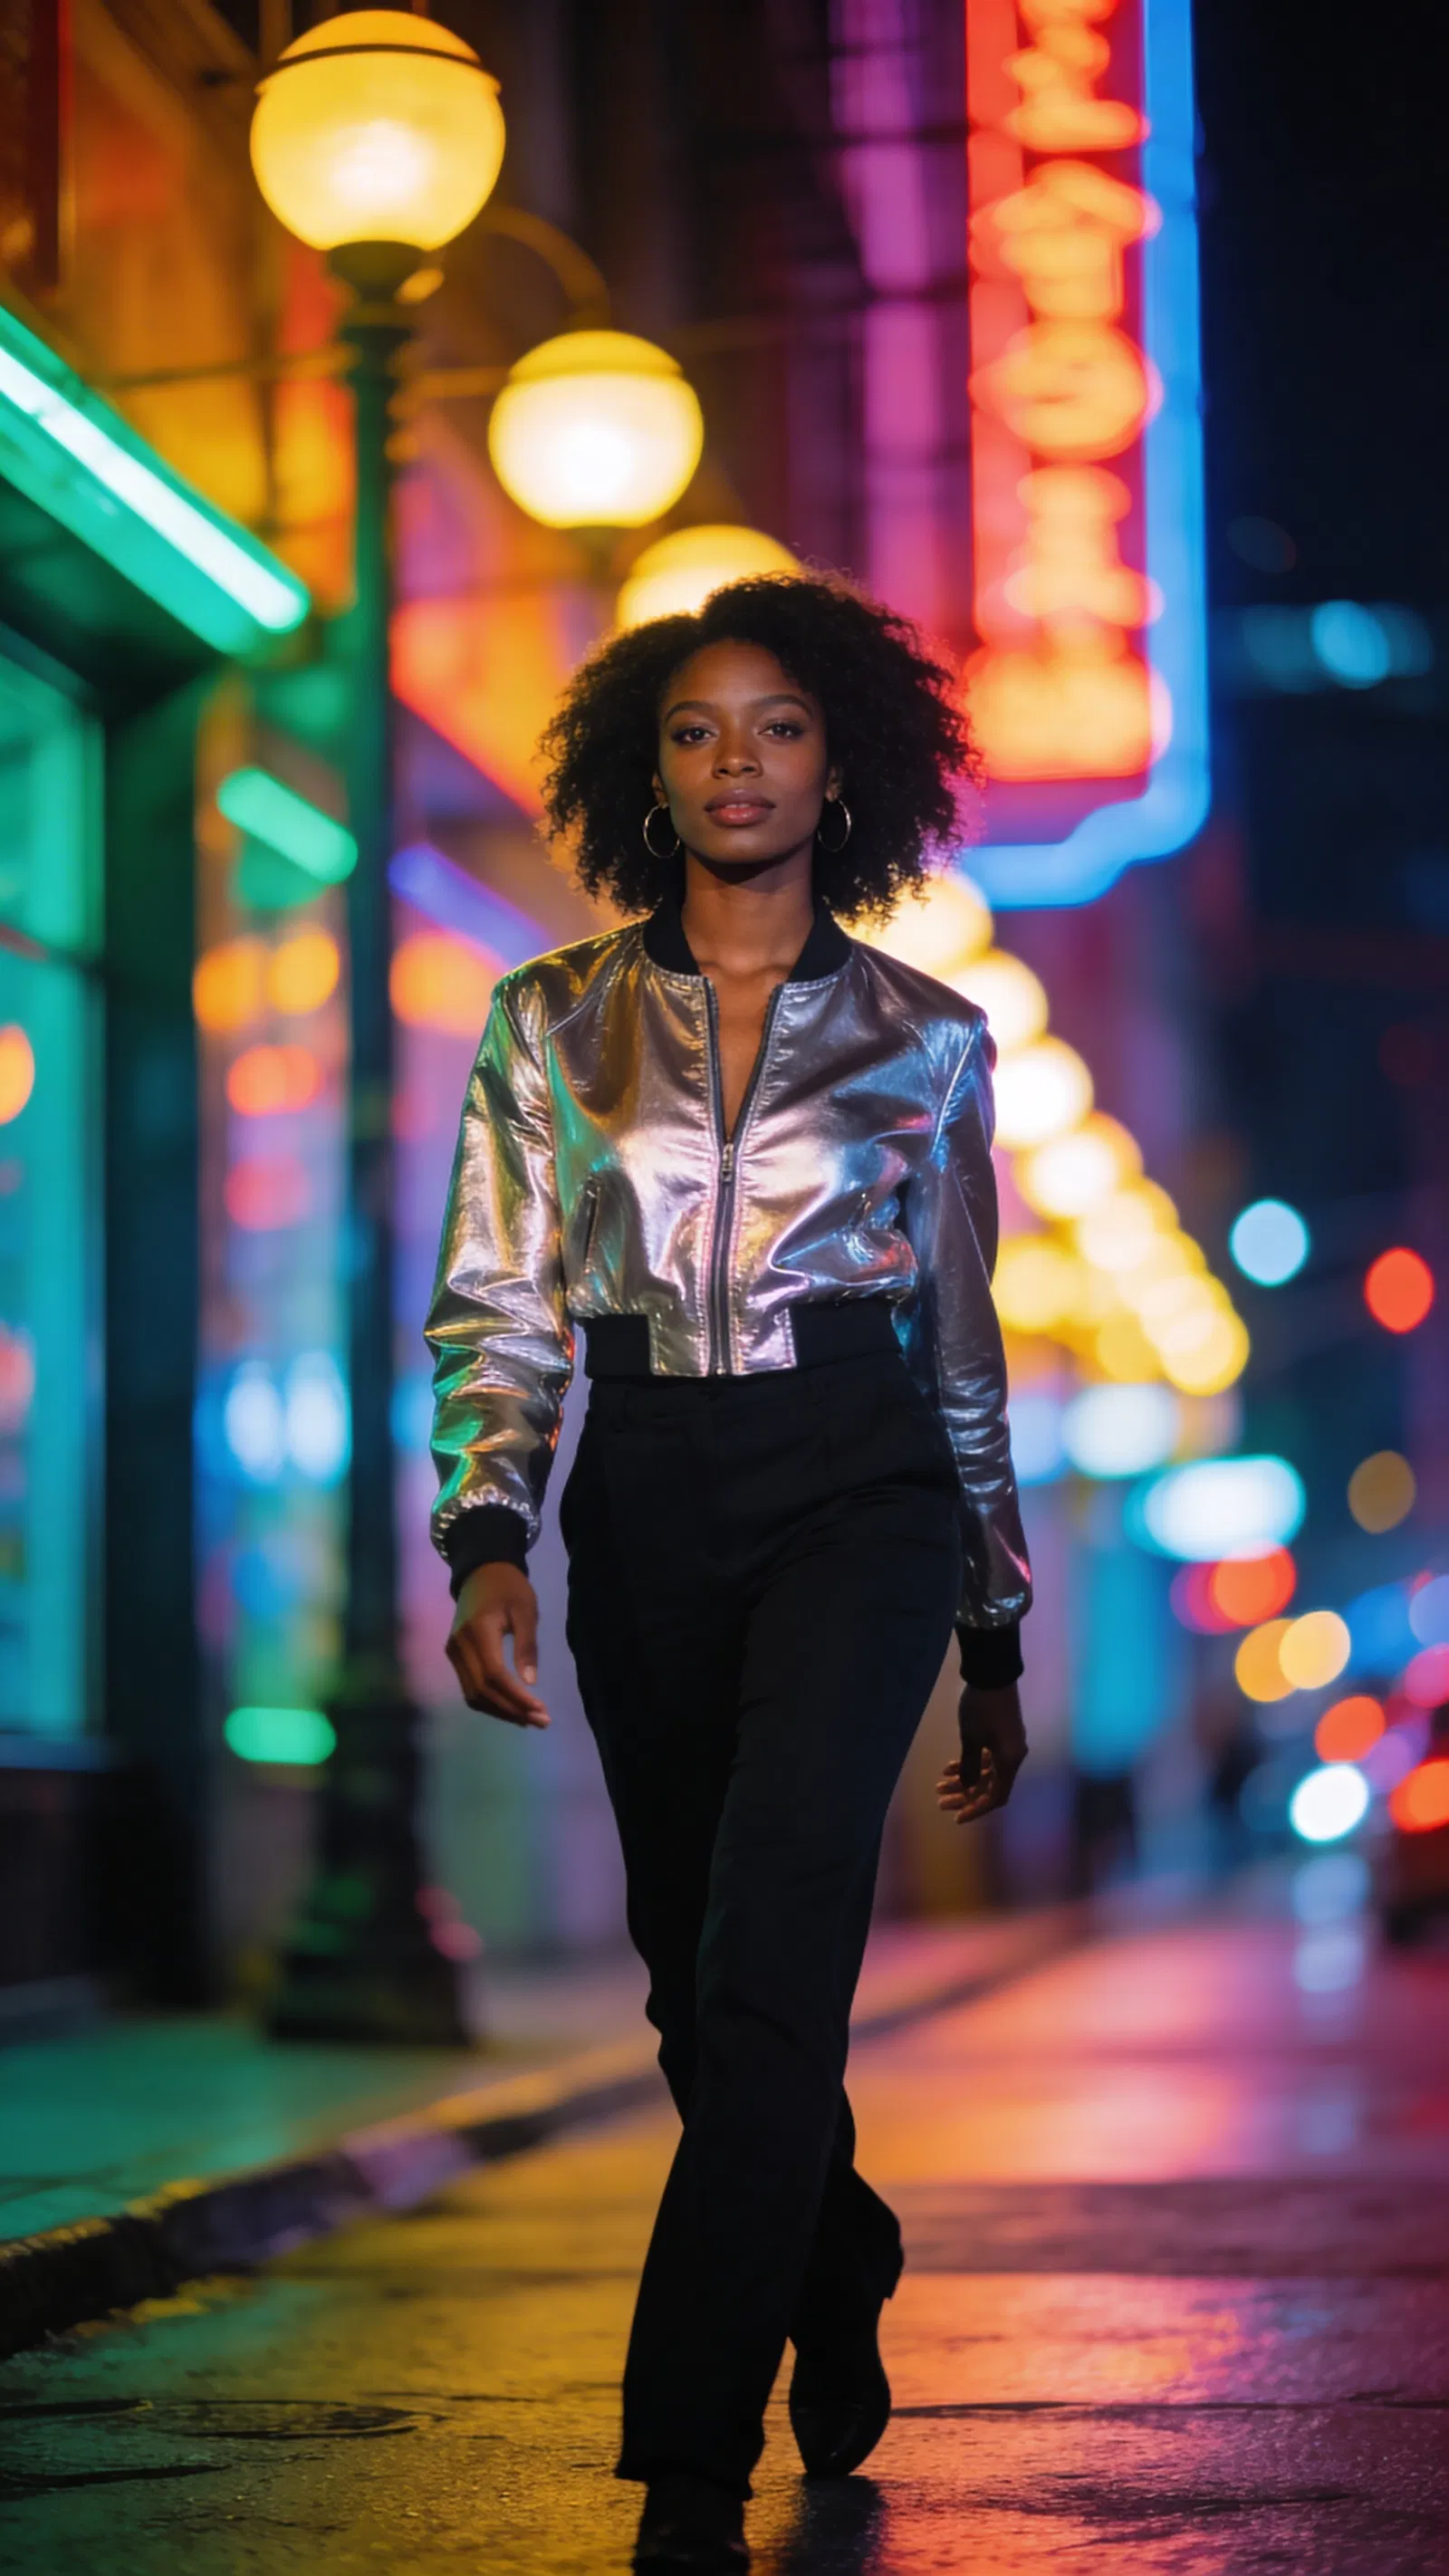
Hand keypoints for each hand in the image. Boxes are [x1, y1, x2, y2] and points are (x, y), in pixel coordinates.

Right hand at [446, 1564, 549, 1727]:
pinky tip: (511, 1707)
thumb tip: (530, 1682)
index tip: (541, 1710)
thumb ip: (527, 1645)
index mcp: (477, 1631)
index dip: (516, 1697)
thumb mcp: (525, 1611)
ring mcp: (452, 1652)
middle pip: (482, 1690)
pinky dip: (490, 1702)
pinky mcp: (453, 1656)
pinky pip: (469, 1687)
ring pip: (473, 1694)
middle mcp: (458, 1645)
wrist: (482, 1572)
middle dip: (511, 1710)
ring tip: (529, 1720)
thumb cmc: (509, 1588)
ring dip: (500, 1711)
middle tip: (541, 1722)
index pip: (494, 1675)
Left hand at [936, 1681, 1027, 1823]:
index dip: (976, 1809)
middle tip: (940, 1802)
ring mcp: (1008, 1744)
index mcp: (1010, 1761)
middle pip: (989, 1786)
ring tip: (939, 1785)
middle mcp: (1013, 1756)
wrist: (992, 1673)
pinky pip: (987, 1757)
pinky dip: (969, 1762)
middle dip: (965, 1796)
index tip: (956, 1817)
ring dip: (964, 1779)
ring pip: (986, 1771)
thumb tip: (969, 1789)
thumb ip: (970, 1767)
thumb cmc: (981, 1708)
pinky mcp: (1002, 1734)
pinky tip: (948, 1766)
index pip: (995, 1796)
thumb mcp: (971, 1739)